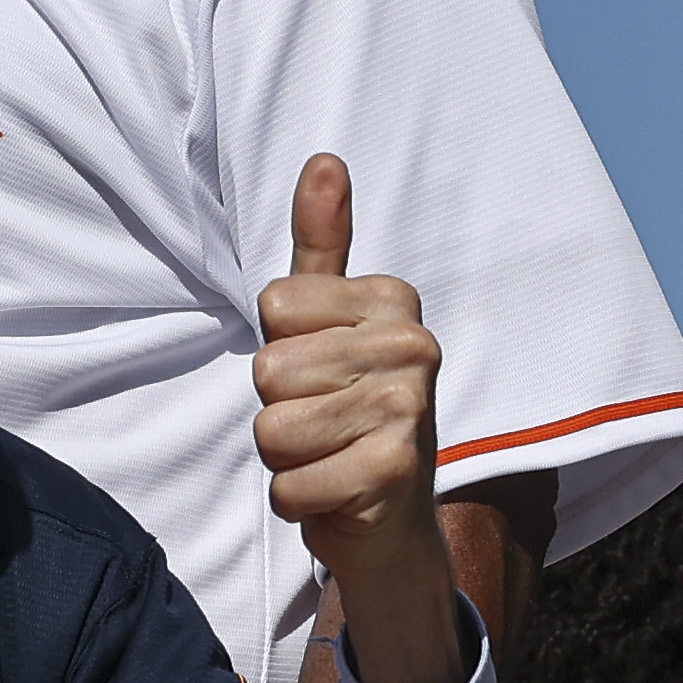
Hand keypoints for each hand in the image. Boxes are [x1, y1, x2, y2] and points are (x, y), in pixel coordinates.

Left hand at [253, 155, 464, 682]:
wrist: (389, 522)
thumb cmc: (346, 412)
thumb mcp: (327, 323)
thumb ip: (322, 246)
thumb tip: (324, 161)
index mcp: (395, 299)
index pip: (274, 308)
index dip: (279, 352)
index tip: (321, 374)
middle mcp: (414, 345)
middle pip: (268, 370)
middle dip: (278, 411)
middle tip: (324, 425)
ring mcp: (410, 409)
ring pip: (273, 430)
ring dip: (286, 459)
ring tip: (329, 457)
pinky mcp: (394, 471)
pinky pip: (288, 486)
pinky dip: (297, 501)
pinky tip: (335, 494)